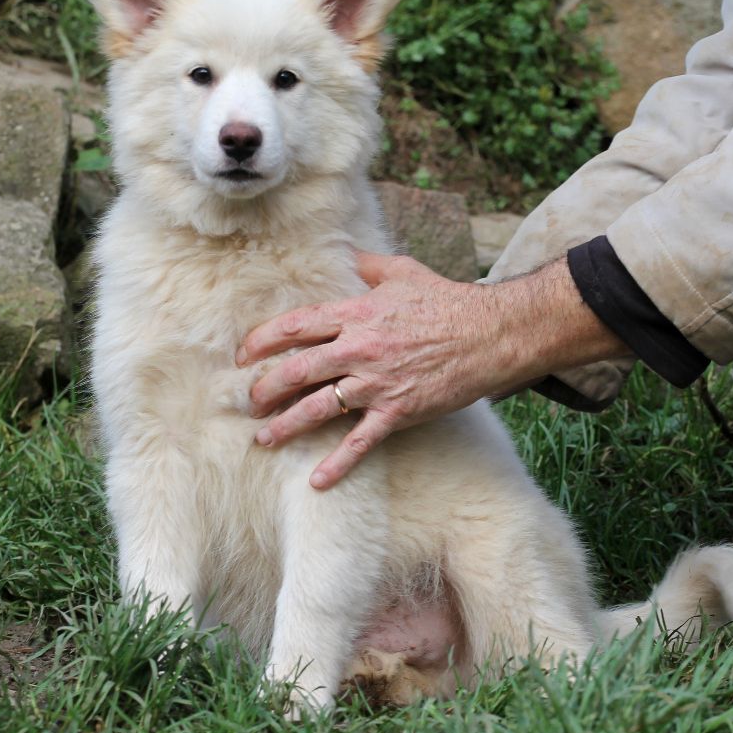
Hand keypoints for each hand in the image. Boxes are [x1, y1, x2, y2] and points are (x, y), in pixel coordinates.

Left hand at [237, 251, 627, 488]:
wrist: (490, 333)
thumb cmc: (446, 299)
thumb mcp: (401, 270)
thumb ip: (365, 264)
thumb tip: (344, 251)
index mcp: (355, 314)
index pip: (295, 327)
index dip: (262, 341)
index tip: (243, 356)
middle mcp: (359, 349)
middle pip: (297, 370)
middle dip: (267, 388)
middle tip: (249, 401)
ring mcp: (377, 383)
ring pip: (319, 408)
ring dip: (287, 426)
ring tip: (264, 438)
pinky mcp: (398, 411)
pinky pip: (360, 442)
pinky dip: (338, 464)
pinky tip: (317, 482)